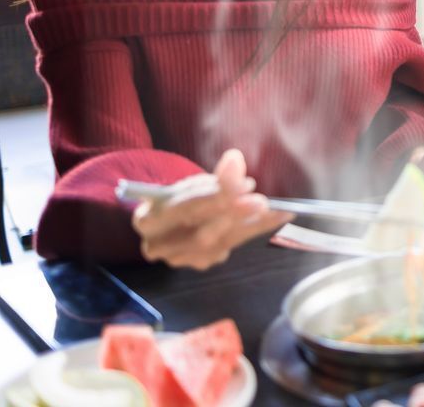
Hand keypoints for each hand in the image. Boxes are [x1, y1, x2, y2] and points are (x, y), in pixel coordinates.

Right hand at [131, 149, 292, 270]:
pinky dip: (253, 230)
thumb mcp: (196, 184)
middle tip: (261, 202)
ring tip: (274, 209)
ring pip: (219, 244)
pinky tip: (273, 219)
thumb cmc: (187, 196)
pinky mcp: (199, 263)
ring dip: (249, 224)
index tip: (245, 184)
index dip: (216, 196)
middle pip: (201, 233)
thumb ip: (216, 177)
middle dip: (234, 216)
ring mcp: (178, 259)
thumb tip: (235, 159)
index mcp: (148, 218)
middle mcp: (158, 245)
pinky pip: (231, 246)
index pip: (183, 208)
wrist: (178, 218)